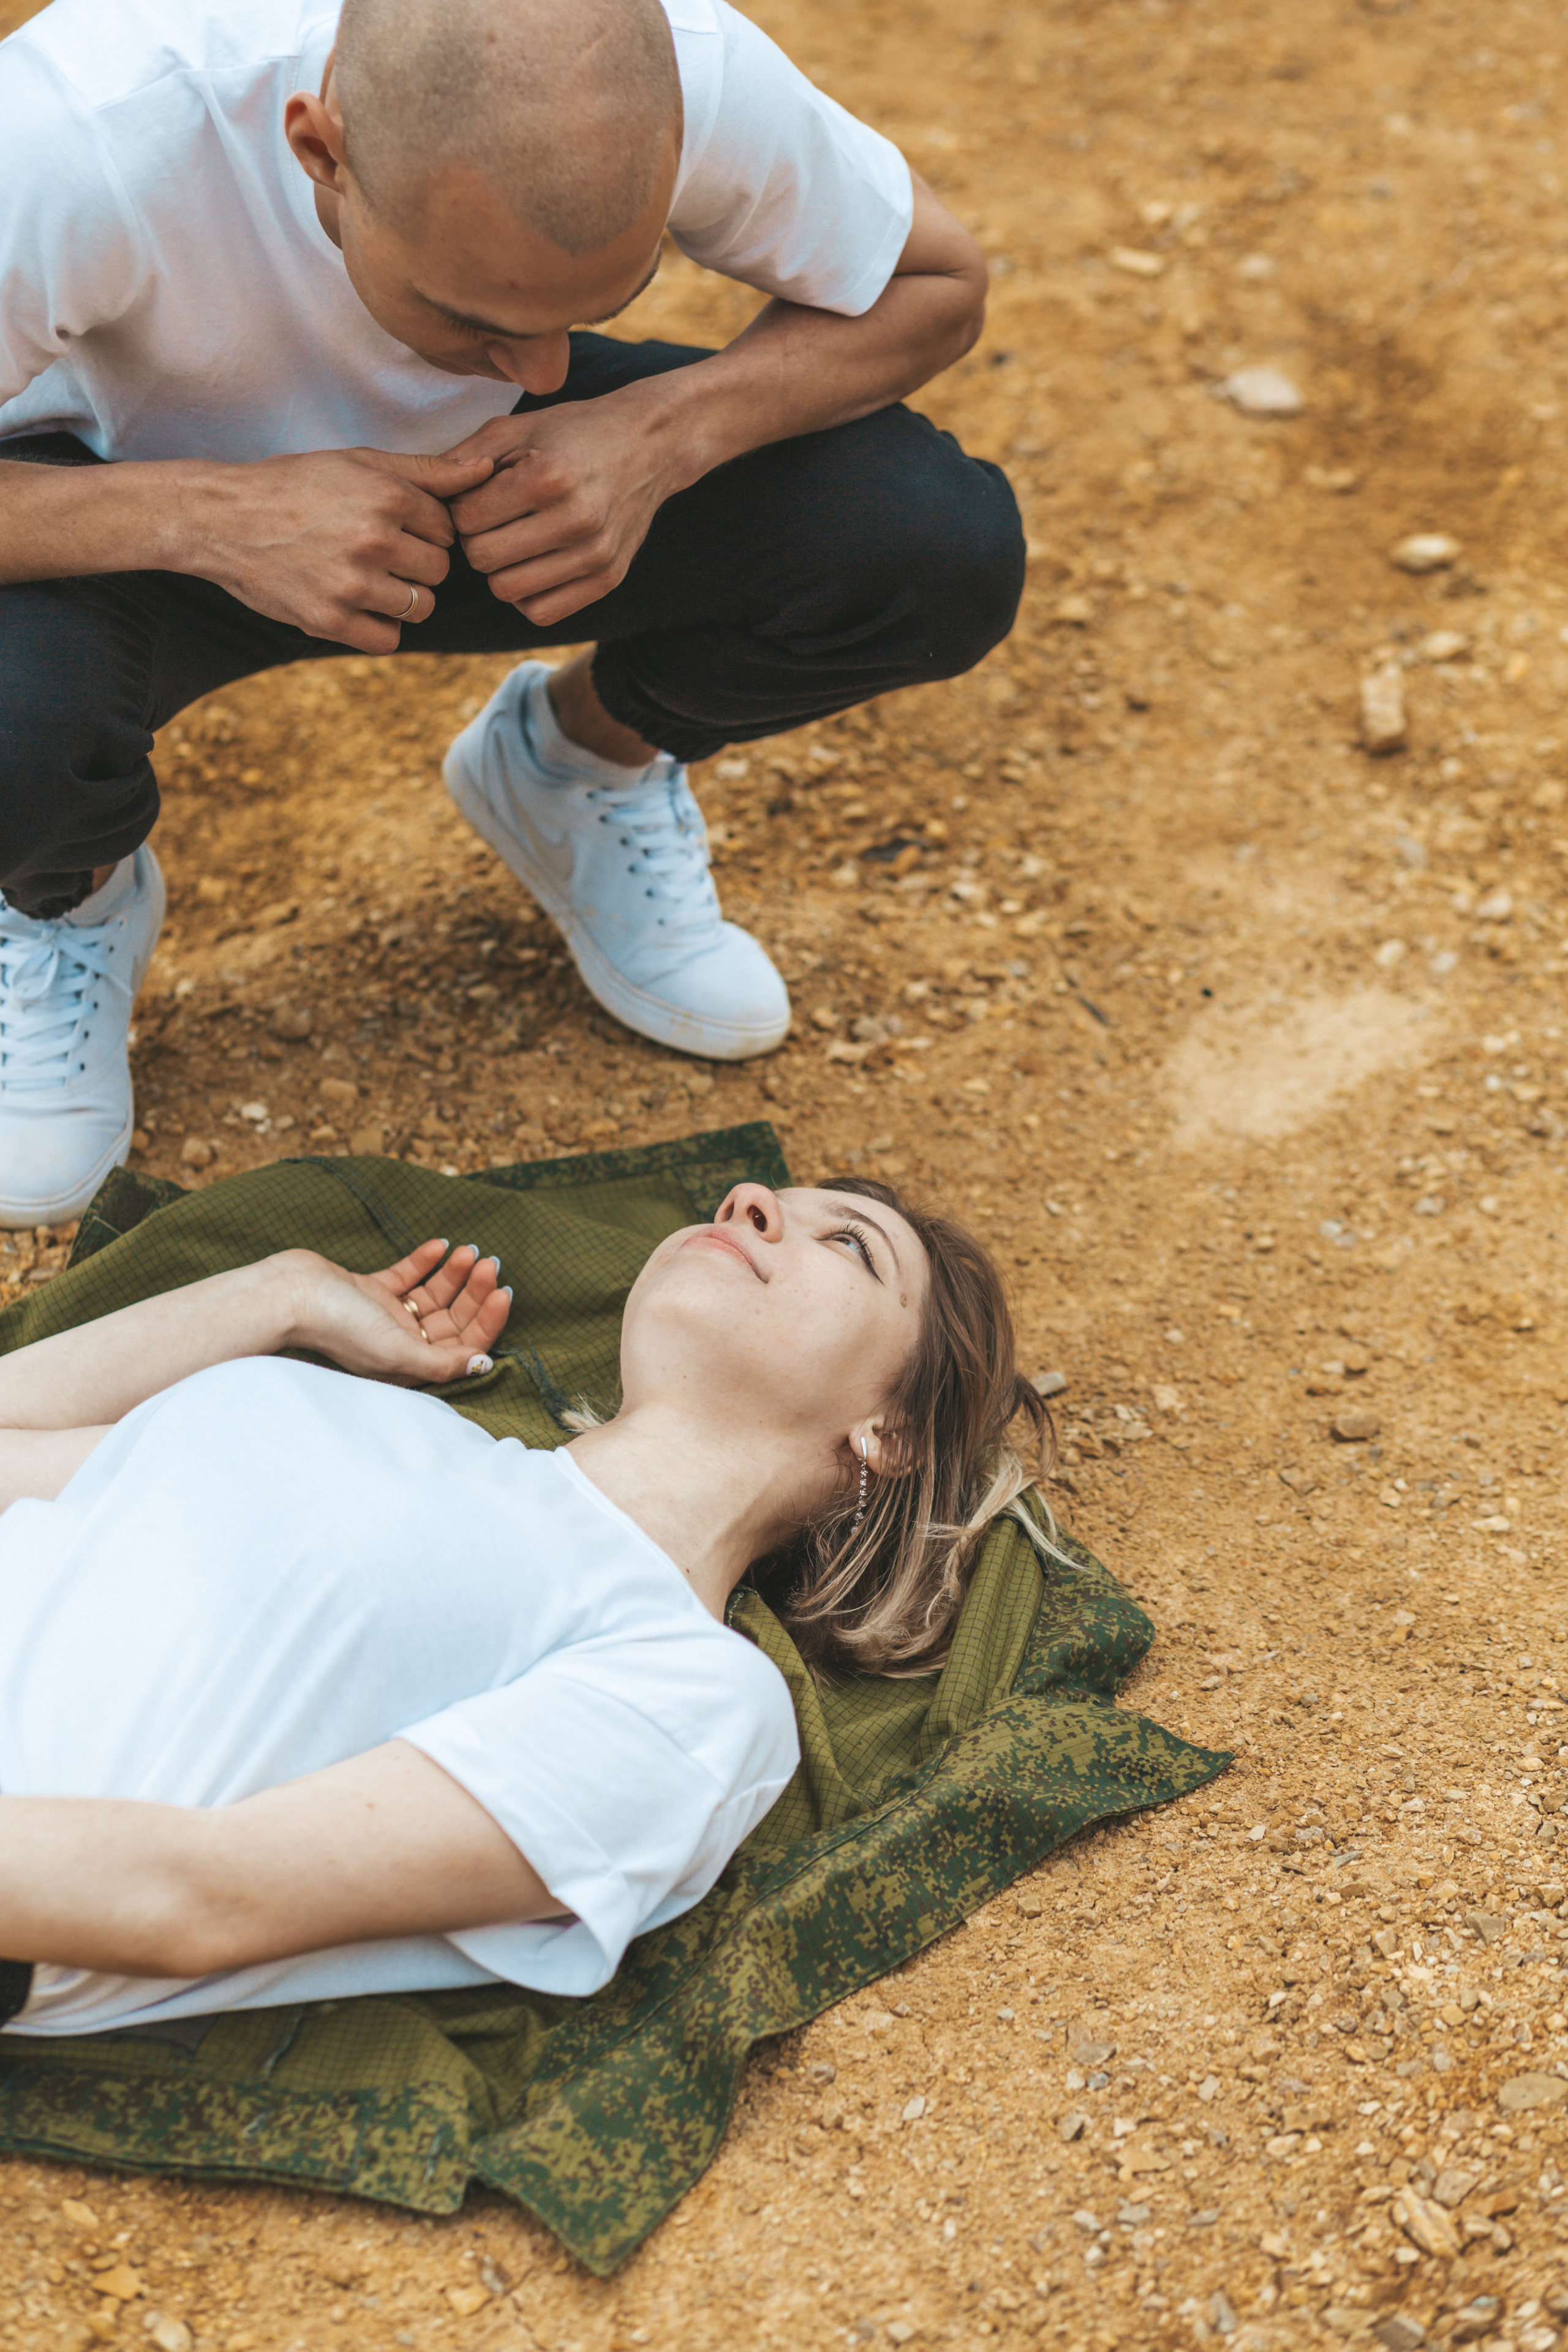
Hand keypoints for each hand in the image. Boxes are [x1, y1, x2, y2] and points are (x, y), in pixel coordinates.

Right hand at [193, 448, 493, 651]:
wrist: (223, 519)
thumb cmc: (296, 485)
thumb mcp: (359, 463)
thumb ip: (427, 470)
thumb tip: (487, 468)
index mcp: (387, 496)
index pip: (446, 529)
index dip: (424, 529)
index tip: (393, 525)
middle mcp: (374, 539)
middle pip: (438, 571)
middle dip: (418, 564)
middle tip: (380, 553)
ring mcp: (353, 583)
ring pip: (419, 607)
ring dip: (401, 597)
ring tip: (366, 577)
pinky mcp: (330, 620)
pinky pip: (388, 640)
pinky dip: (378, 628)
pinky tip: (356, 605)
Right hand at [282, 1241, 511, 1384]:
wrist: (288, 1294)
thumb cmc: (339, 1326)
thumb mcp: (395, 1351)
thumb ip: (440, 1362)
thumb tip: (484, 1365)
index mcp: (410, 1365)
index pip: (463, 1346)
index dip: (488, 1321)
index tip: (503, 1292)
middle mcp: (401, 1344)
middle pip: (452, 1319)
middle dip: (474, 1291)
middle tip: (489, 1262)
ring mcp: (385, 1316)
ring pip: (434, 1296)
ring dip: (454, 1273)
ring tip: (468, 1250)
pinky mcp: (369, 1291)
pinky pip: (406, 1276)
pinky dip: (424, 1261)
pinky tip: (439, 1245)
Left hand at [443, 392, 683, 626]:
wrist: (651, 445)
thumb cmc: (577, 432)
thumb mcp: (519, 426)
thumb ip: (467, 456)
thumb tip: (426, 493)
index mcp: (547, 477)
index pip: (467, 520)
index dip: (462, 510)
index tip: (478, 498)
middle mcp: (575, 520)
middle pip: (483, 560)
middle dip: (476, 541)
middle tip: (491, 522)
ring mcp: (595, 555)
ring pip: (508, 591)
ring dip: (500, 570)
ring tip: (513, 541)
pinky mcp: (608, 579)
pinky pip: (541, 611)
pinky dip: (527, 594)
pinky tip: (533, 565)